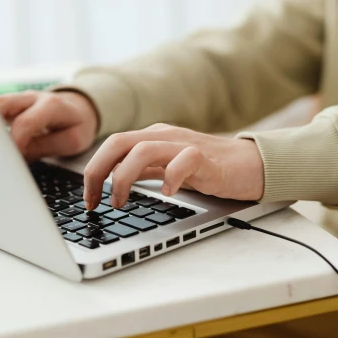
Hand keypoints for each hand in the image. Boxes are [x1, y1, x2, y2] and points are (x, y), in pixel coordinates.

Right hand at [0, 90, 98, 159]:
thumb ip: (42, 147)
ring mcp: (19, 98)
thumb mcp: (71, 141)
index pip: (25, 122)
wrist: (80, 109)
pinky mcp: (11, 104)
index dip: (14, 142)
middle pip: (1, 105)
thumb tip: (15, 156)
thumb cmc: (77, 126)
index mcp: (52, 106)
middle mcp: (32, 97)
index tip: (8, 159)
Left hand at [83, 123, 263, 209]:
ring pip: (143, 149)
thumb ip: (142, 170)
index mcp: (152, 137)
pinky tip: (167, 193)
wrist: (249, 164)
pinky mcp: (206, 158)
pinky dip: (170, 177)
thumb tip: (108, 184)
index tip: (88, 200)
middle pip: (119, 142)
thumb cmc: (207, 168)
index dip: (93, 171)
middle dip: (99, 171)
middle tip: (95, 201)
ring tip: (120, 202)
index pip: (112, 145)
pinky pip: (184, 160)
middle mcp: (164, 136)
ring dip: (124, 176)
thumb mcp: (166, 167)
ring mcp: (184, 144)